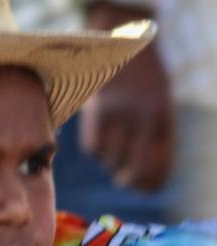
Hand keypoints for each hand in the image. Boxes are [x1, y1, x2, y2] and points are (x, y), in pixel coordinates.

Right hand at [80, 2, 172, 190]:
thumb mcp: (157, 103)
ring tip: (113, 148)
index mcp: (164, 116)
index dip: (153, 180)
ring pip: (112, 159)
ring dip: (111, 161)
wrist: (116, 46)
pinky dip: (96, 148)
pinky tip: (99, 135)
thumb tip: (146, 175)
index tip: (146, 188)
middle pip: (136, 166)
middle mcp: (144, 118)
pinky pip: (93, 148)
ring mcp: (119, 117)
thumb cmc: (140, 80)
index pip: (161, 161)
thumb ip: (154, 134)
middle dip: (130, 179)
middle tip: (125, 180)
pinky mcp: (96, 115)